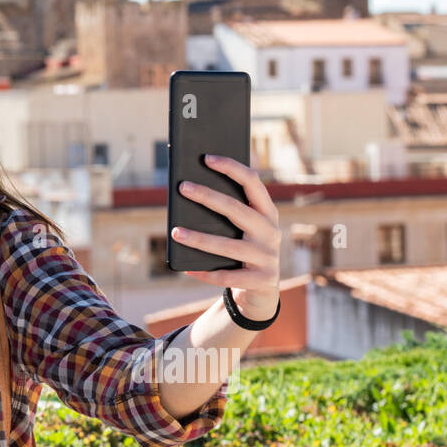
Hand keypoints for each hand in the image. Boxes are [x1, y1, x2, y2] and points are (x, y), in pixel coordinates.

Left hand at [170, 153, 280, 320]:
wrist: (263, 289)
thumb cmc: (244, 248)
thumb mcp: (243, 228)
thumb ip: (228, 210)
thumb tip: (189, 187)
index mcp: (267, 212)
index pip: (252, 182)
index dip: (231, 167)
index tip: (206, 157)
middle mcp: (271, 232)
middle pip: (236, 210)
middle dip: (208, 196)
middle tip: (182, 187)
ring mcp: (267, 257)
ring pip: (228, 246)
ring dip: (199, 239)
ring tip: (175, 232)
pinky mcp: (261, 280)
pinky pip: (227, 276)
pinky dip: (205, 273)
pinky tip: (187, 268)